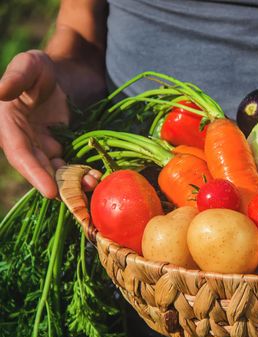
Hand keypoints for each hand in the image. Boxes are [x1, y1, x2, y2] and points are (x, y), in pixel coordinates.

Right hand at [0, 50, 96, 197]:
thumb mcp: (29, 64)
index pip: (19, 153)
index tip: (50, 191)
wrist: (61, 75)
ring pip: (55, 171)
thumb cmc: (41, 69)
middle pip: (39, 169)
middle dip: (57, 185)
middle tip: (77, 199)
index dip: (34, 173)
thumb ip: (17, 76)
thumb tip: (0, 91)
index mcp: (9, 125)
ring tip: (92, 186)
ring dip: (72, 182)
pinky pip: (68, 165)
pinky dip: (81, 173)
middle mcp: (23, 141)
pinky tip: (97, 178)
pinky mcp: (58, 149)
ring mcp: (41, 147)